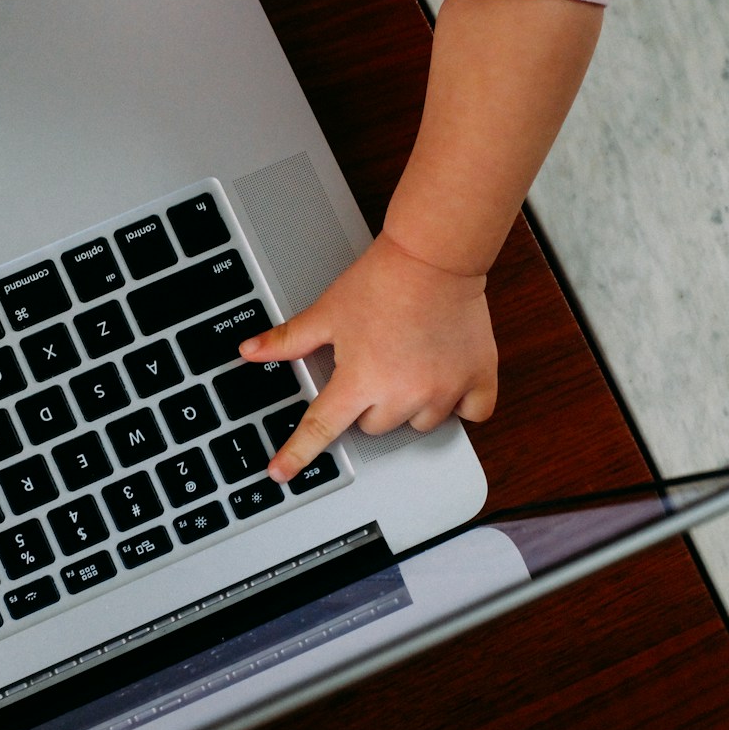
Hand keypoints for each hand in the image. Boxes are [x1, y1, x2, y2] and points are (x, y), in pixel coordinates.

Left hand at [238, 233, 496, 481]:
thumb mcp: (327, 312)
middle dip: (371, 403)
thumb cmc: (382, 281)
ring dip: (413, 404)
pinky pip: (471, 413)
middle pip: (376, 426)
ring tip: (411, 363)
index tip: (281, 473)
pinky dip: (461, 402)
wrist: (434, 256)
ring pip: (420, 424)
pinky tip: (448, 377)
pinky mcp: (478, 379)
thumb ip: (288, 340)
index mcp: (360, 381)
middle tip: (377, 364)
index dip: (296, 453)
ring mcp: (444, 391)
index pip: (320, 428)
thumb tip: (249, 350)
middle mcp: (402, 394)